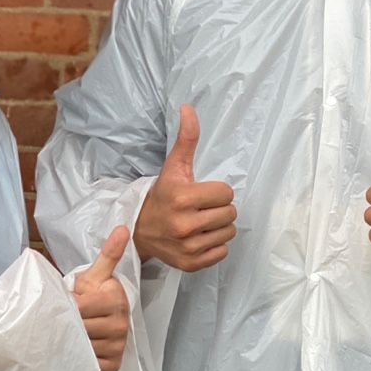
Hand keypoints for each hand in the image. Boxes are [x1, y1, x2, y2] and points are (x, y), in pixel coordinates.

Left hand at [73, 225, 130, 370]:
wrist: (105, 317)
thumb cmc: (96, 292)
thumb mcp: (96, 274)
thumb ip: (107, 253)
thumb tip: (123, 228)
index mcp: (115, 298)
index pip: (78, 308)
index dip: (69, 306)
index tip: (70, 301)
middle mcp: (121, 323)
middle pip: (79, 328)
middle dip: (70, 323)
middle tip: (70, 318)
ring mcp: (119, 345)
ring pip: (83, 346)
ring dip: (74, 341)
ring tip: (75, 331)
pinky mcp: (114, 363)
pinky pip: (91, 363)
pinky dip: (82, 358)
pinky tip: (81, 348)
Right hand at [134, 105, 236, 271]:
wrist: (139, 230)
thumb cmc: (162, 195)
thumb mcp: (173, 166)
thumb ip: (186, 138)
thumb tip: (188, 107)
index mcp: (182, 198)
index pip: (226, 193)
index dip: (217, 191)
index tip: (201, 193)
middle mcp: (184, 225)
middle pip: (230, 213)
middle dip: (219, 208)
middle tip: (202, 207)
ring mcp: (188, 247)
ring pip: (229, 232)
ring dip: (219, 226)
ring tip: (201, 222)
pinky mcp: (191, 264)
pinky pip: (222, 252)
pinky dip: (215, 245)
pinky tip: (200, 237)